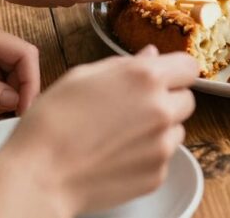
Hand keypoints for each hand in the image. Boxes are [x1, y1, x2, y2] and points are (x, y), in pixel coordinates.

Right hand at [0, 47, 197, 216]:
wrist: (40, 175)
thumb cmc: (53, 122)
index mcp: (145, 77)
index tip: (164, 78)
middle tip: (135, 108)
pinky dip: (148, 157)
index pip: (189, 67)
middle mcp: (161, 109)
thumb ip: (125, 65)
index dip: (175, 72)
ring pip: (177, 130)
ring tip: (121, 135)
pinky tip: (118, 155)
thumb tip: (151, 55)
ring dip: (160, 130)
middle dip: (167, 100)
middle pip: (187, 99)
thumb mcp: (82, 76)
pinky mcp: (157, 175)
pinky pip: (163, 158)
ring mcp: (162, 145)